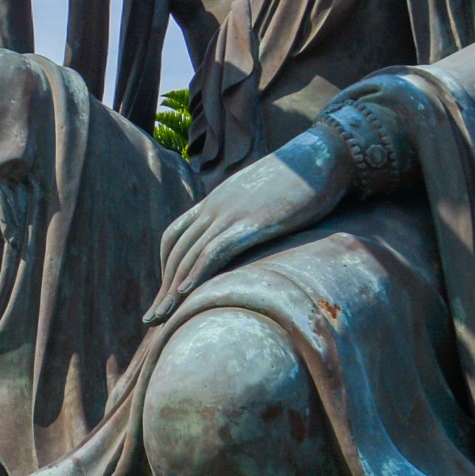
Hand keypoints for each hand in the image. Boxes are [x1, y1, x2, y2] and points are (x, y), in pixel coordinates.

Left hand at [143, 124, 352, 324]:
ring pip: (190, 253)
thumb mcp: (263, 200)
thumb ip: (247, 217)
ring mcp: (231, 213)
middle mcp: (215, 207)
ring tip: (160, 318)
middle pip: (177, 250)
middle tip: (152, 319)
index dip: (167, 265)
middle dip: (163, 287)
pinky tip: (186, 293)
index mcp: (216, 201)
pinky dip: (197, 271)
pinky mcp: (252, 221)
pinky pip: (216, 248)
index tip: (166, 293)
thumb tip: (249, 237)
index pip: (176, 235)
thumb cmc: (299, 180)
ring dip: (172, 288)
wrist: (322, 156)